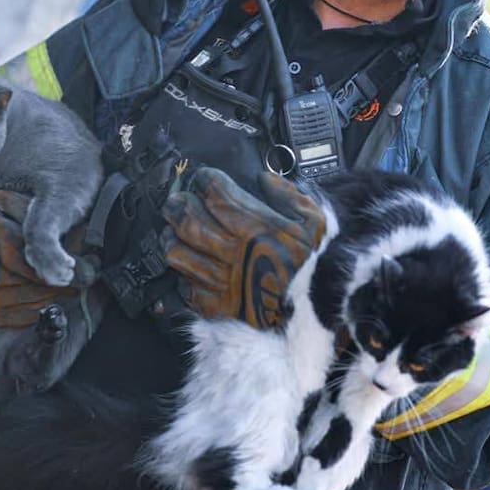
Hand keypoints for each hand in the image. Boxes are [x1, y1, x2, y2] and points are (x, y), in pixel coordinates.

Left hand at [161, 167, 326, 327]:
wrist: (317, 311)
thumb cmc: (315, 265)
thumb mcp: (314, 222)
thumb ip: (289, 196)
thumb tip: (265, 179)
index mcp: (255, 228)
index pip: (216, 195)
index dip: (205, 181)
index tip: (204, 178)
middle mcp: (233, 252)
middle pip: (188, 220)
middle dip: (178, 205)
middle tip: (177, 200)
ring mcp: (222, 280)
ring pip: (179, 252)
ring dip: (172, 237)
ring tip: (173, 230)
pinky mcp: (217, 305)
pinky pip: (185, 286)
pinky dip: (183, 274)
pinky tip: (188, 265)